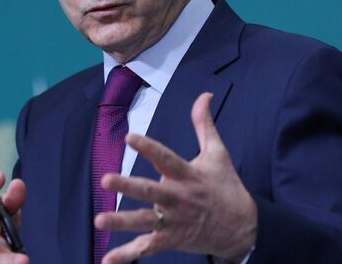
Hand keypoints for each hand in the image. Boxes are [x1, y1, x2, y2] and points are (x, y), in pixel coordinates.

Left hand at [95, 92, 256, 263]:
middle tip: (105, 180)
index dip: (148, 147)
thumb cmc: (225, 186)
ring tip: (99, 219)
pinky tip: (107, 259)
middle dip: (128, 186)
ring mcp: (174, 221)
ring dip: (121, 222)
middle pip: (150, 192)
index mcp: (188, 174)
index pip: (165, 158)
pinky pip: (147, 248)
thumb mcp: (218, 154)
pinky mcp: (172, 240)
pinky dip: (127, 255)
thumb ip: (204, 125)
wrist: (243, 227)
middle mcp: (178, 198)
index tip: (130, 137)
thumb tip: (203, 95)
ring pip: (144, 221)